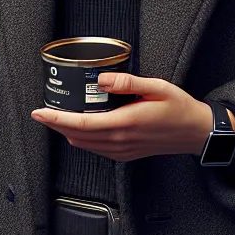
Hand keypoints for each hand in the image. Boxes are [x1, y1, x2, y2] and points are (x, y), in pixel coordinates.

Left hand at [30, 73, 222, 161]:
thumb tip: (101, 79)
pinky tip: (81, 126)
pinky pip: (96, 149)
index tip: (39, 112)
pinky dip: (82, 138)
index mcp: (126, 122)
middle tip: (44, 111)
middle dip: (56, 125)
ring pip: (84, 145)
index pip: (81, 124)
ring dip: (68, 132)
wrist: (195, 133)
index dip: (56, 119)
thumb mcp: (157, 87)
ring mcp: (122, 150)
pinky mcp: (125, 154)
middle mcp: (121, 140)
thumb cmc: (179, 108)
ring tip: (58, 116)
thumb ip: (127, 82)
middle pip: (77, 136)